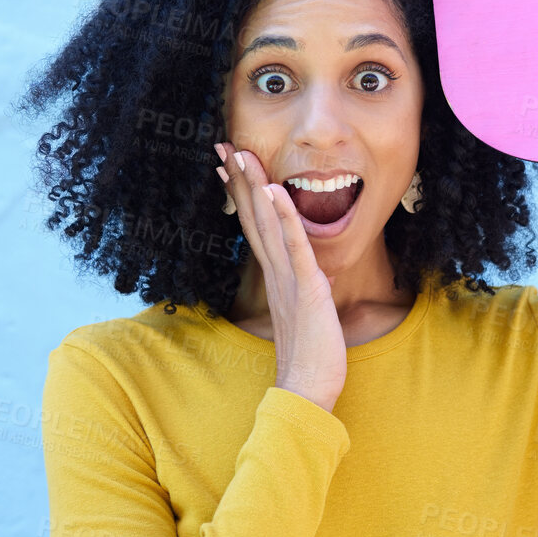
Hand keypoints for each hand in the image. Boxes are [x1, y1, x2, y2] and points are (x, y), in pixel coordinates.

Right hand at [216, 142, 348, 410]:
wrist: (307, 389)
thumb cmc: (311, 356)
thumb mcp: (307, 313)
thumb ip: (304, 291)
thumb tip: (314, 275)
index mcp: (276, 277)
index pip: (255, 227)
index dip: (242, 195)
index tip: (228, 167)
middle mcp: (276, 273)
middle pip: (254, 217)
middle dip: (240, 181)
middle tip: (223, 147)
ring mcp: (289, 278)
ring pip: (268, 224)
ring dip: (256, 187)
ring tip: (242, 154)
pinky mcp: (306, 287)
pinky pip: (294, 245)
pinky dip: (283, 216)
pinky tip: (275, 190)